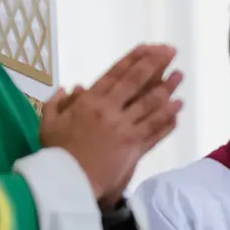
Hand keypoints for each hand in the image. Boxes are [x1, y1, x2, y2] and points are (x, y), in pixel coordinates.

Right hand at [41, 45, 183, 200]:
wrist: (69, 182)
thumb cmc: (57, 154)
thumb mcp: (49, 124)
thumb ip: (57, 103)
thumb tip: (71, 88)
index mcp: (89, 102)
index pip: (115, 74)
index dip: (133, 59)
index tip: (148, 47)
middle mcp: (110, 110)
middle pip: (137, 82)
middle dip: (156, 64)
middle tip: (171, 51)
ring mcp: (125, 128)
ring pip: (151, 104)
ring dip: (168, 88)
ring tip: (179, 75)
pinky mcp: (135, 146)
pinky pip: (156, 129)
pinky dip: (168, 118)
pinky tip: (178, 108)